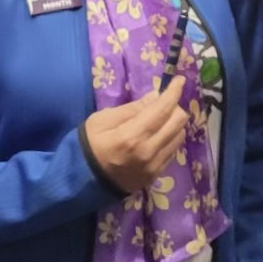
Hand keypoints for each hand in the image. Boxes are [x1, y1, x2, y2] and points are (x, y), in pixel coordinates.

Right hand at [84, 78, 186, 192]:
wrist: (83, 181)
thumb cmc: (89, 145)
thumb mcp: (102, 120)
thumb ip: (131, 109)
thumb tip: (156, 96)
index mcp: (132, 136)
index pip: (163, 109)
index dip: (174, 92)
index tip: (179, 79)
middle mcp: (148, 152)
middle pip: (178, 122)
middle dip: (174, 106)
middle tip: (162, 103)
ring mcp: (154, 166)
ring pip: (179, 136)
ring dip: (173, 123)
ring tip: (159, 120)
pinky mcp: (155, 176)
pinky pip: (172, 151)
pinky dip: (169, 139)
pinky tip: (155, 137)